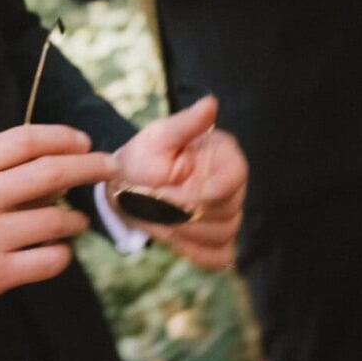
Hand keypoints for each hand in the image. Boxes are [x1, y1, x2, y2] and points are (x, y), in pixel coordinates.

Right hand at [0, 124, 116, 324]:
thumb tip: (55, 164)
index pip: (25, 140)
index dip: (63, 137)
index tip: (83, 142)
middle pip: (51, 173)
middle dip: (89, 167)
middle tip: (107, 167)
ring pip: (57, 219)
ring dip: (76, 218)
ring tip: (76, 220)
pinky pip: (51, 259)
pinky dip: (62, 252)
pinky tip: (56, 249)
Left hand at [111, 96, 246, 270]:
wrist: (128, 185)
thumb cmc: (145, 156)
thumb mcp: (158, 136)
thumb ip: (185, 124)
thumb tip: (210, 103)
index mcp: (226, 158)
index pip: (233, 180)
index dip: (202, 193)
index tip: (167, 194)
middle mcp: (233, 187)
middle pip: (226, 212)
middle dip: (183, 214)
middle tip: (151, 205)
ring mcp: (228, 216)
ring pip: (221, 235)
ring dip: (183, 233)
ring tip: (154, 217)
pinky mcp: (217, 240)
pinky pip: (217, 257)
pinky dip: (193, 252)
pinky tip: (170, 237)